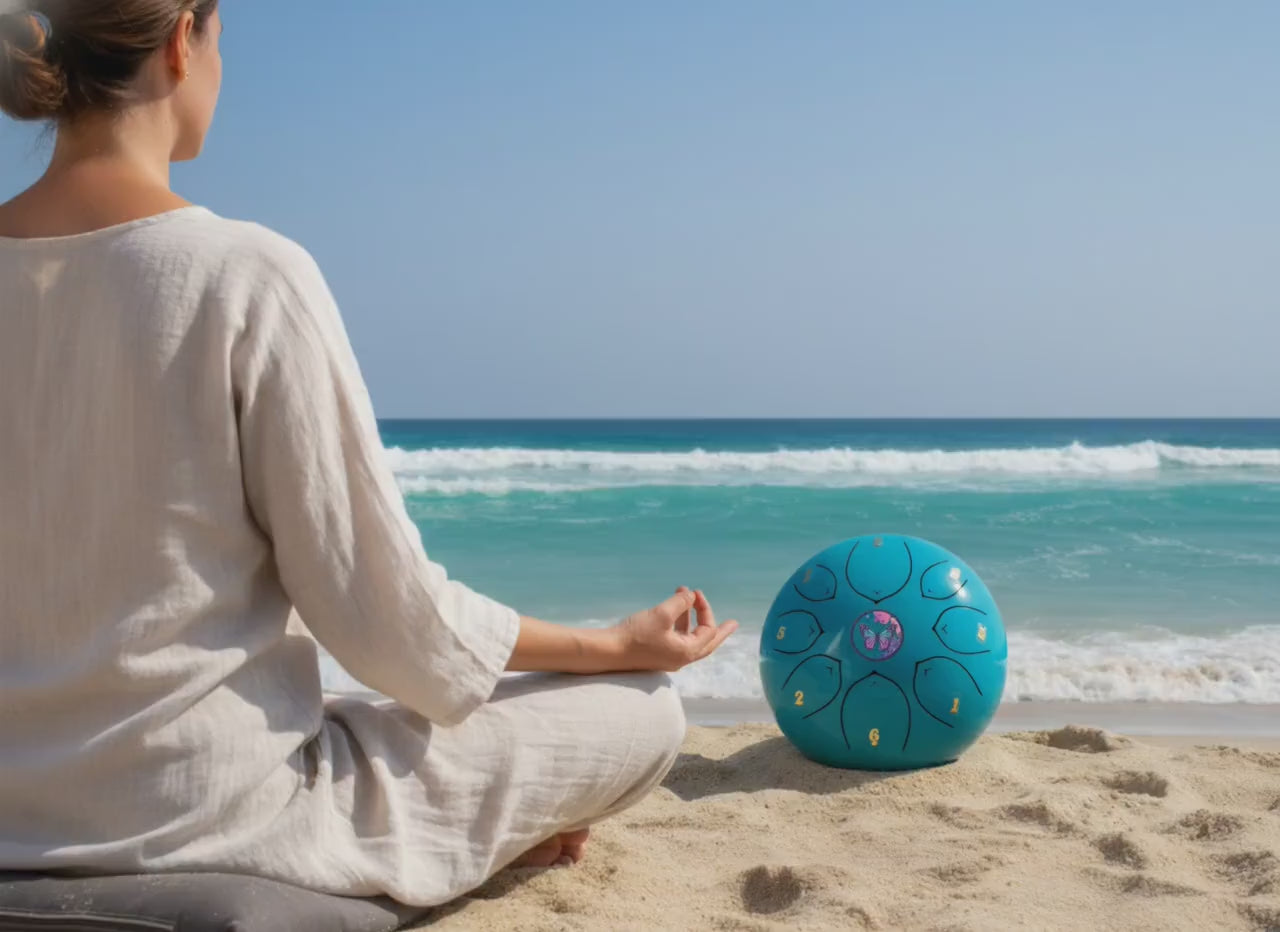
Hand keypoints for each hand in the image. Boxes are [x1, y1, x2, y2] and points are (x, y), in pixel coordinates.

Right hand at [613, 587, 738, 672]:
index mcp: (687, 652)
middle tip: (733, 624)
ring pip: (689, 639)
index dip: (705, 609)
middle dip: (720, 631)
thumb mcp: (661, 614)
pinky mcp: (657, 655)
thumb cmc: (636, 634)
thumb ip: (680, 603)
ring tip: (688, 599)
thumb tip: (691, 596)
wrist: (609, 651)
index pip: (707, 631)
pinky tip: (673, 612)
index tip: (695, 593)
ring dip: (691, 619)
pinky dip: (679, 624)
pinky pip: (677, 639)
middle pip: (707, 644)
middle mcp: (681, 659)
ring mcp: (668, 658)